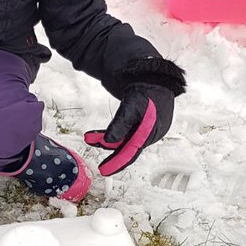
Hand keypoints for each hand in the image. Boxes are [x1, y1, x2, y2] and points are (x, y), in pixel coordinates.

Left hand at [85, 57, 184, 174]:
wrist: (156, 74)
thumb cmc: (147, 88)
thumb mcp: (132, 105)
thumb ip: (121, 124)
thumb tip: (109, 141)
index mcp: (152, 131)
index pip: (132, 151)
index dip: (117, 162)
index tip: (104, 170)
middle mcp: (151, 133)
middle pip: (127, 146)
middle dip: (107, 146)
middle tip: (90, 142)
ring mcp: (148, 128)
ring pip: (125, 139)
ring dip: (107, 138)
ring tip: (90, 136)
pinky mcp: (143, 123)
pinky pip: (127, 132)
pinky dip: (115, 132)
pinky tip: (102, 133)